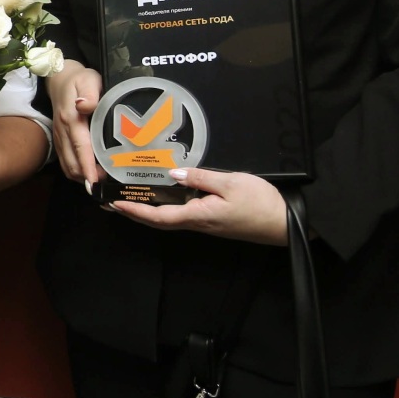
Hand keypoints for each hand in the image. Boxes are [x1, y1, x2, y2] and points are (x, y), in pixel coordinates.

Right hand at [46, 61, 103, 184]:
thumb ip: (89, 93)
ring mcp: (59, 138)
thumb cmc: (79, 79)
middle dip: (87, 177)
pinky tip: (91, 173)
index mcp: (71, 119)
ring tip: (101, 182)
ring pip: (68, 166)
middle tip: (108, 184)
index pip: (80, 147)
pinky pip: (66, 162)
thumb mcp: (89, 80)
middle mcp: (63, 132)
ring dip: (82, 177)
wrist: (59, 78)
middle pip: (72, 163)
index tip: (94, 183)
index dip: (88, 167)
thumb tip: (84, 105)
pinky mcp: (59, 141)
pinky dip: (77, 171)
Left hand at [109, 166, 287, 244]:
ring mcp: (205, 223)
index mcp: (198, 216)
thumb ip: (200, 178)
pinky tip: (163, 194)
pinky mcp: (213, 219)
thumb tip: (173, 174)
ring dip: (148, 210)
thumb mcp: (231, 183)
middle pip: (159, 220)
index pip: (158, 217)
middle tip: (113, 202)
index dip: (135, 211)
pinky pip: (183, 214)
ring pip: (170, 218)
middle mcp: (198, 223)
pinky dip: (166, 206)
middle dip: (134, 212)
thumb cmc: (261, 204)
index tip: (115, 204)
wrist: (285, 223)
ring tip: (131, 196)